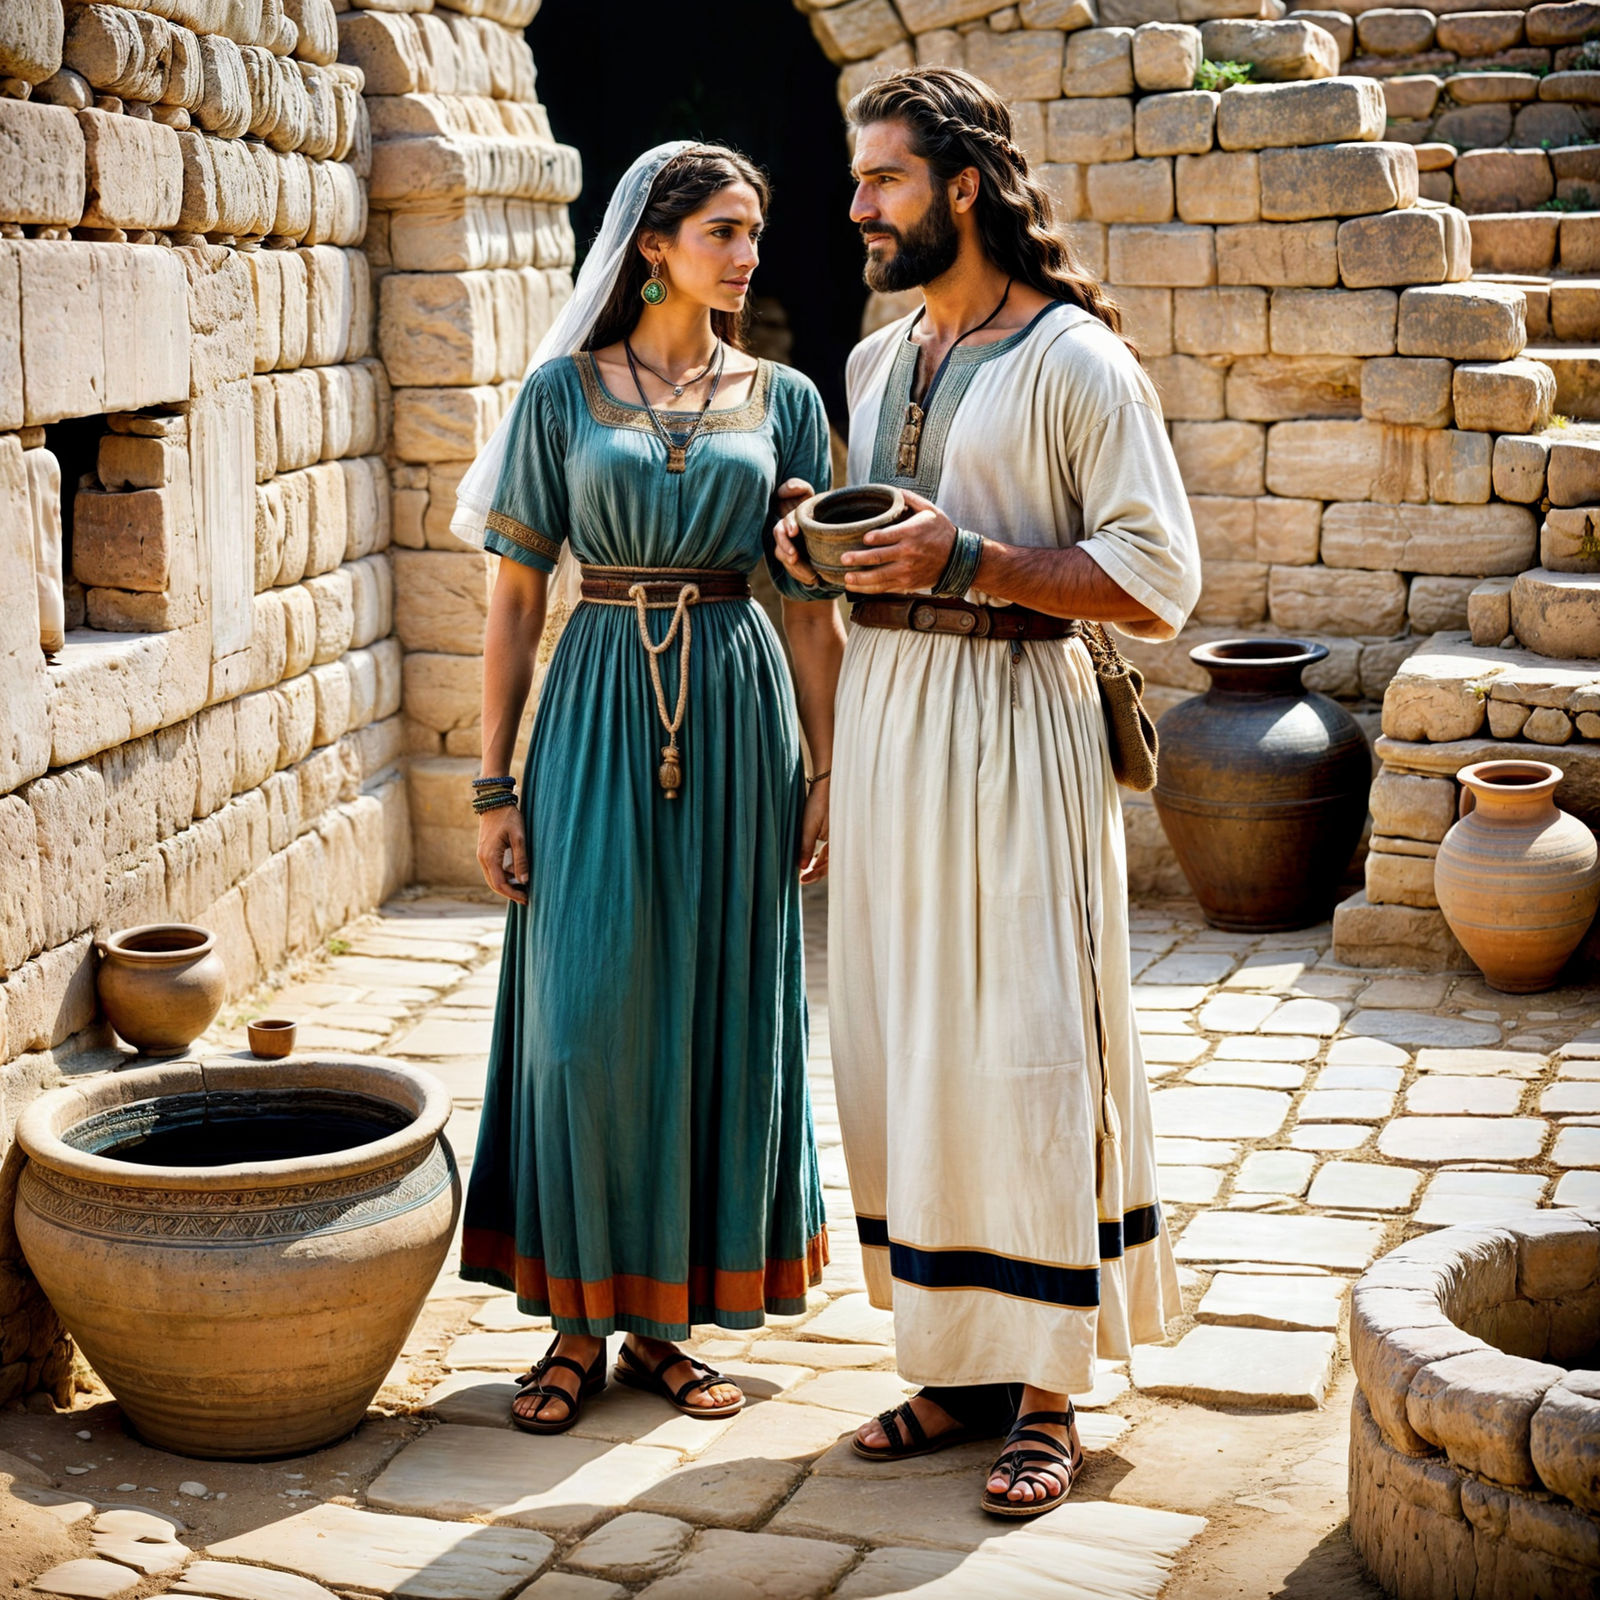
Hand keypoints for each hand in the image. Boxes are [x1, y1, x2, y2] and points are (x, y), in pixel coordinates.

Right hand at [477, 805, 528, 904]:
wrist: (494, 802)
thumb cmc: (509, 818)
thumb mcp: (519, 838)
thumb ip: (521, 860)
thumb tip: (524, 881)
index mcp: (490, 857)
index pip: (500, 884)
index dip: (513, 894)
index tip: (526, 899)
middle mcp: (483, 859)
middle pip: (494, 884)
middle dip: (509, 893)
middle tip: (526, 898)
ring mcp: (482, 855)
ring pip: (493, 878)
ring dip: (507, 885)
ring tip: (524, 887)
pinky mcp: (485, 852)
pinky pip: (493, 869)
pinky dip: (504, 875)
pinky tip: (517, 874)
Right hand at [772, 477, 820, 588]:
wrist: (829, 528)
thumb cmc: (820, 509)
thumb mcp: (812, 497)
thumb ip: (799, 488)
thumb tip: (789, 488)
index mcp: (791, 518)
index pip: (782, 526)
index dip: (787, 528)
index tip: (794, 532)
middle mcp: (787, 531)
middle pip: (779, 540)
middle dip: (785, 549)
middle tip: (794, 558)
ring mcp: (788, 546)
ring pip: (784, 557)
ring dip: (795, 567)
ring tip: (810, 576)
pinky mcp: (793, 558)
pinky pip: (792, 568)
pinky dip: (801, 575)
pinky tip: (812, 580)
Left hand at [799, 775, 829, 884]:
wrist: (827, 781)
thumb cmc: (819, 804)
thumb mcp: (809, 827)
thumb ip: (806, 848)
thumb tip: (802, 868)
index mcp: (839, 842)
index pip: (828, 866)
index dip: (814, 875)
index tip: (801, 880)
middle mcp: (843, 839)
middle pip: (830, 862)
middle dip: (817, 871)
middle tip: (802, 877)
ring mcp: (840, 833)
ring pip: (830, 854)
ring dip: (818, 862)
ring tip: (805, 867)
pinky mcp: (836, 827)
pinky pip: (830, 845)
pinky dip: (821, 852)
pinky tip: (813, 853)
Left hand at [840, 489, 958, 593]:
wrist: (958, 558)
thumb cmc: (941, 531)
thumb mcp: (930, 510)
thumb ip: (910, 499)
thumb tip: (892, 489)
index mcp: (911, 533)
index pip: (886, 536)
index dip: (872, 538)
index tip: (862, 538)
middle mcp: (908, 554)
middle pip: (878, 558)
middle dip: (858, 559)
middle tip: (843, 558)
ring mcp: (907, 571)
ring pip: (879, 577)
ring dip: (860, 579)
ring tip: (845, 578)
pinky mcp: (906, 584)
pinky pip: (884, 588)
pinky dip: (868, 589)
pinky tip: (855, 587)